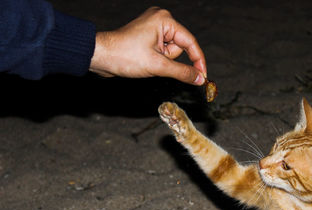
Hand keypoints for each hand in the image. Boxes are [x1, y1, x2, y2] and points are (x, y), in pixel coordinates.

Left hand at [89, 7, 206, 84]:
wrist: (100, 56)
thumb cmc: (124, 56)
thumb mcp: (158, 66)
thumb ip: (182, 72)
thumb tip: (200, 79)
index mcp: (165, 20)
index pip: (190, 42)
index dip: (198, 61)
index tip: (203, 77)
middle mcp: (160, 19)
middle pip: (180, 47)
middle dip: (169, 60)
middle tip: (154, 63)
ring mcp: (153, 27)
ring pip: (170, 51)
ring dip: (162, 61)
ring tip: (145, 60)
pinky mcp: (147, 36)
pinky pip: (161, 51)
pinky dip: (157, 59)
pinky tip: (143, 60)